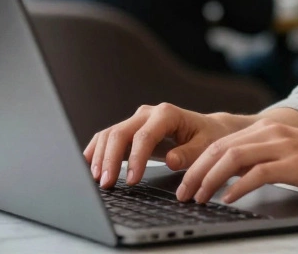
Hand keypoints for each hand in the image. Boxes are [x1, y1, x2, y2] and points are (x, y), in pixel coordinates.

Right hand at [83, 103, 249, 188]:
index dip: (135, 158)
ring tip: (98, 180)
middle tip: (106, 183)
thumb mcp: (206, 145)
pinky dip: (96, 150)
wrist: (208, 129)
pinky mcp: (130, 131)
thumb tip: (171, 160)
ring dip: (100, 156)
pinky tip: (88, 166)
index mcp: (167, 114)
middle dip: (110, 159)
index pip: (144, 135)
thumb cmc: (208, 137)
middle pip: (120, 133)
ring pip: (110, 134)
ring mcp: (136, 121)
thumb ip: (189, 153)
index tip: (131, 181)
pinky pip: (107, 138)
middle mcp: (148, 114)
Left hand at [177, 119, 297, 204]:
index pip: (222, 143)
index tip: (186, 182)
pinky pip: (257, 173)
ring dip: (210, 179)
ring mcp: (284, 146)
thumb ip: (261, 159)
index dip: (199, 163)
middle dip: (196, 172)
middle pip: (221, 148)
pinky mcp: (295, 163)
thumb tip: (231, 176)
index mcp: (268, 128)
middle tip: (183, 193)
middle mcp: (273, 132)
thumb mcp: (288, 155)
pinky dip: (238, 187)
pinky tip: (228, 199)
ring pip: (233, 158)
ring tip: (199, 197)